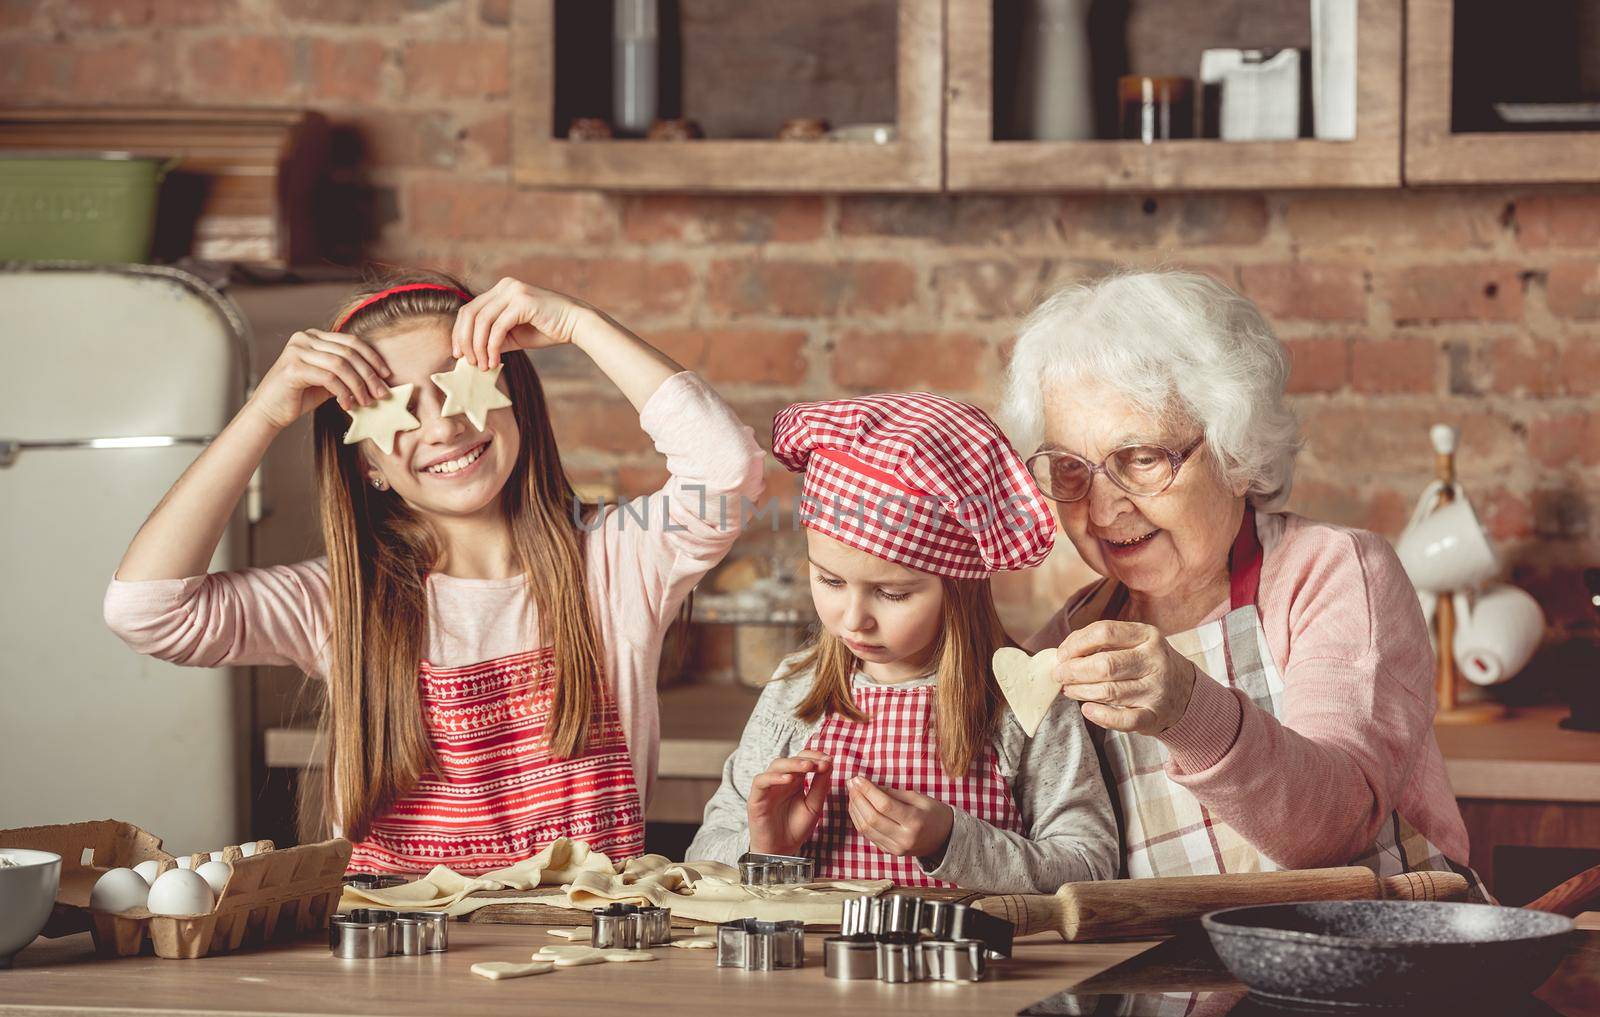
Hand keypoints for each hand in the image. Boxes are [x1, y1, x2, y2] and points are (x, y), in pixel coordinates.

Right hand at [246, 328, 391, 430]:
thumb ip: (346, 372)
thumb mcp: (328, 380)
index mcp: (313, 336)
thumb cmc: (299, 397)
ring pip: (341, 365)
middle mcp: (304, 338)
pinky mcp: (293, 367)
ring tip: (367, 402)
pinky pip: (329, 377)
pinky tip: (348, 405)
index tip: (386, 375)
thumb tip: (378, 377)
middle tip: (382, 393)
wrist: (269, 412)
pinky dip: (343, 392)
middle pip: (348, 352)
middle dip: (369, 374)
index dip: (372, 357)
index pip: (351, 341)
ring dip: (358, 385)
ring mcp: (296, 351)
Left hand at [451, 277, 596, 367]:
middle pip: (469, 313)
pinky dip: (492, 347)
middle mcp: (504, 286)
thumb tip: (470, 353)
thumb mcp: (514, 335)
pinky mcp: (522, 302)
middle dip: (464, 340)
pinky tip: (494, 361)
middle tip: (468, 362)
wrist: (577, 324)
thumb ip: (493, 338)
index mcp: (501, 289)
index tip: (459, 354)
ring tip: (483, 366)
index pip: (469, 309)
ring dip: (478, 347)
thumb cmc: (548, 330)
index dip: (459, 333)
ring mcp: (513, 291)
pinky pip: (498, 327)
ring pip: (481, 321)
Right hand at [747, 751, 831, 856]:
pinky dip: (774, 778)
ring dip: (792, 764)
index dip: (815, 757)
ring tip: (808, 767)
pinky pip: (761, 781)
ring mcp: (768, 788)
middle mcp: (780, 780)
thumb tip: (829, 764)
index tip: (829, 761)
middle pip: (790, 759)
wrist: (781, 851)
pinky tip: (788, 779)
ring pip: (775, 766)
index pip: (803, 760)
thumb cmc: (795, 828)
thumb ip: (820, 786)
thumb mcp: (814, 806)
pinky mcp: (756, 798)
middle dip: (806, 759)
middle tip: (820, 762)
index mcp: (795, 781)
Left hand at [844, 777, 953, 858]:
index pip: (884, 805)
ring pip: (866, 829)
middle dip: (858, 798)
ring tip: (852, 793)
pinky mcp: (889, 851)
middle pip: (871, 818)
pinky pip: (868, 835)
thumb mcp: (919, 798)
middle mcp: (903, 838)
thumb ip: (894, 793)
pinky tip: (857, 807)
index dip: (867, 790)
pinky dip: (859, 820)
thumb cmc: (935, 814)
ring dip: (855, 809)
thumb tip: (870, 786)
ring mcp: (895, 848)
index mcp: (914, 821)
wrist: (945, 840)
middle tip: (851, 783)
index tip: (858, 778)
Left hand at [1055, 620, 1198, 734]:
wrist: (1185, 692)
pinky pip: (1123, 719)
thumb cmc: (1147, 663)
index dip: (1076, 643)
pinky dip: (1101, 716)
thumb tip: (1063, 652)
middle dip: (1074, 670)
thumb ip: (1102, 644)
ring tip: (1068, 690)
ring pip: (1110, 692)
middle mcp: (1155, 661)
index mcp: (1147, 635)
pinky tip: (1086, 709)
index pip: (1105, 632)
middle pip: (1105, 664)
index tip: (1061, 654)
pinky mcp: (1154, 716)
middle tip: (1059, 675)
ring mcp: (1156, 690)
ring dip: (1081, 691)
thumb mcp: (1134, 643)